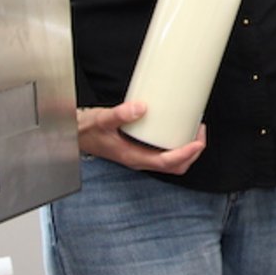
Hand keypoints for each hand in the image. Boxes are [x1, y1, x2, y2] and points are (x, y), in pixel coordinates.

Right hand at [75, 103, 205, 174]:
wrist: (75, 134)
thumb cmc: (87, 131)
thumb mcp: (102, 120)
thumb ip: (120, 114)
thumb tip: (141, 108)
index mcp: (134, 157)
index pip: (167, 163)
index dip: (186, 153)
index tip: (198, 140)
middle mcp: (140, 159)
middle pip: (175, 166)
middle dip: (192, 152)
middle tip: (200, 131)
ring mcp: (141, 154)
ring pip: (172, 161)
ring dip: (187, 148)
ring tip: (194, 128)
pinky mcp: (141, 148)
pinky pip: (165, 151)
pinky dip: (177, 143)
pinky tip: (178, 127)